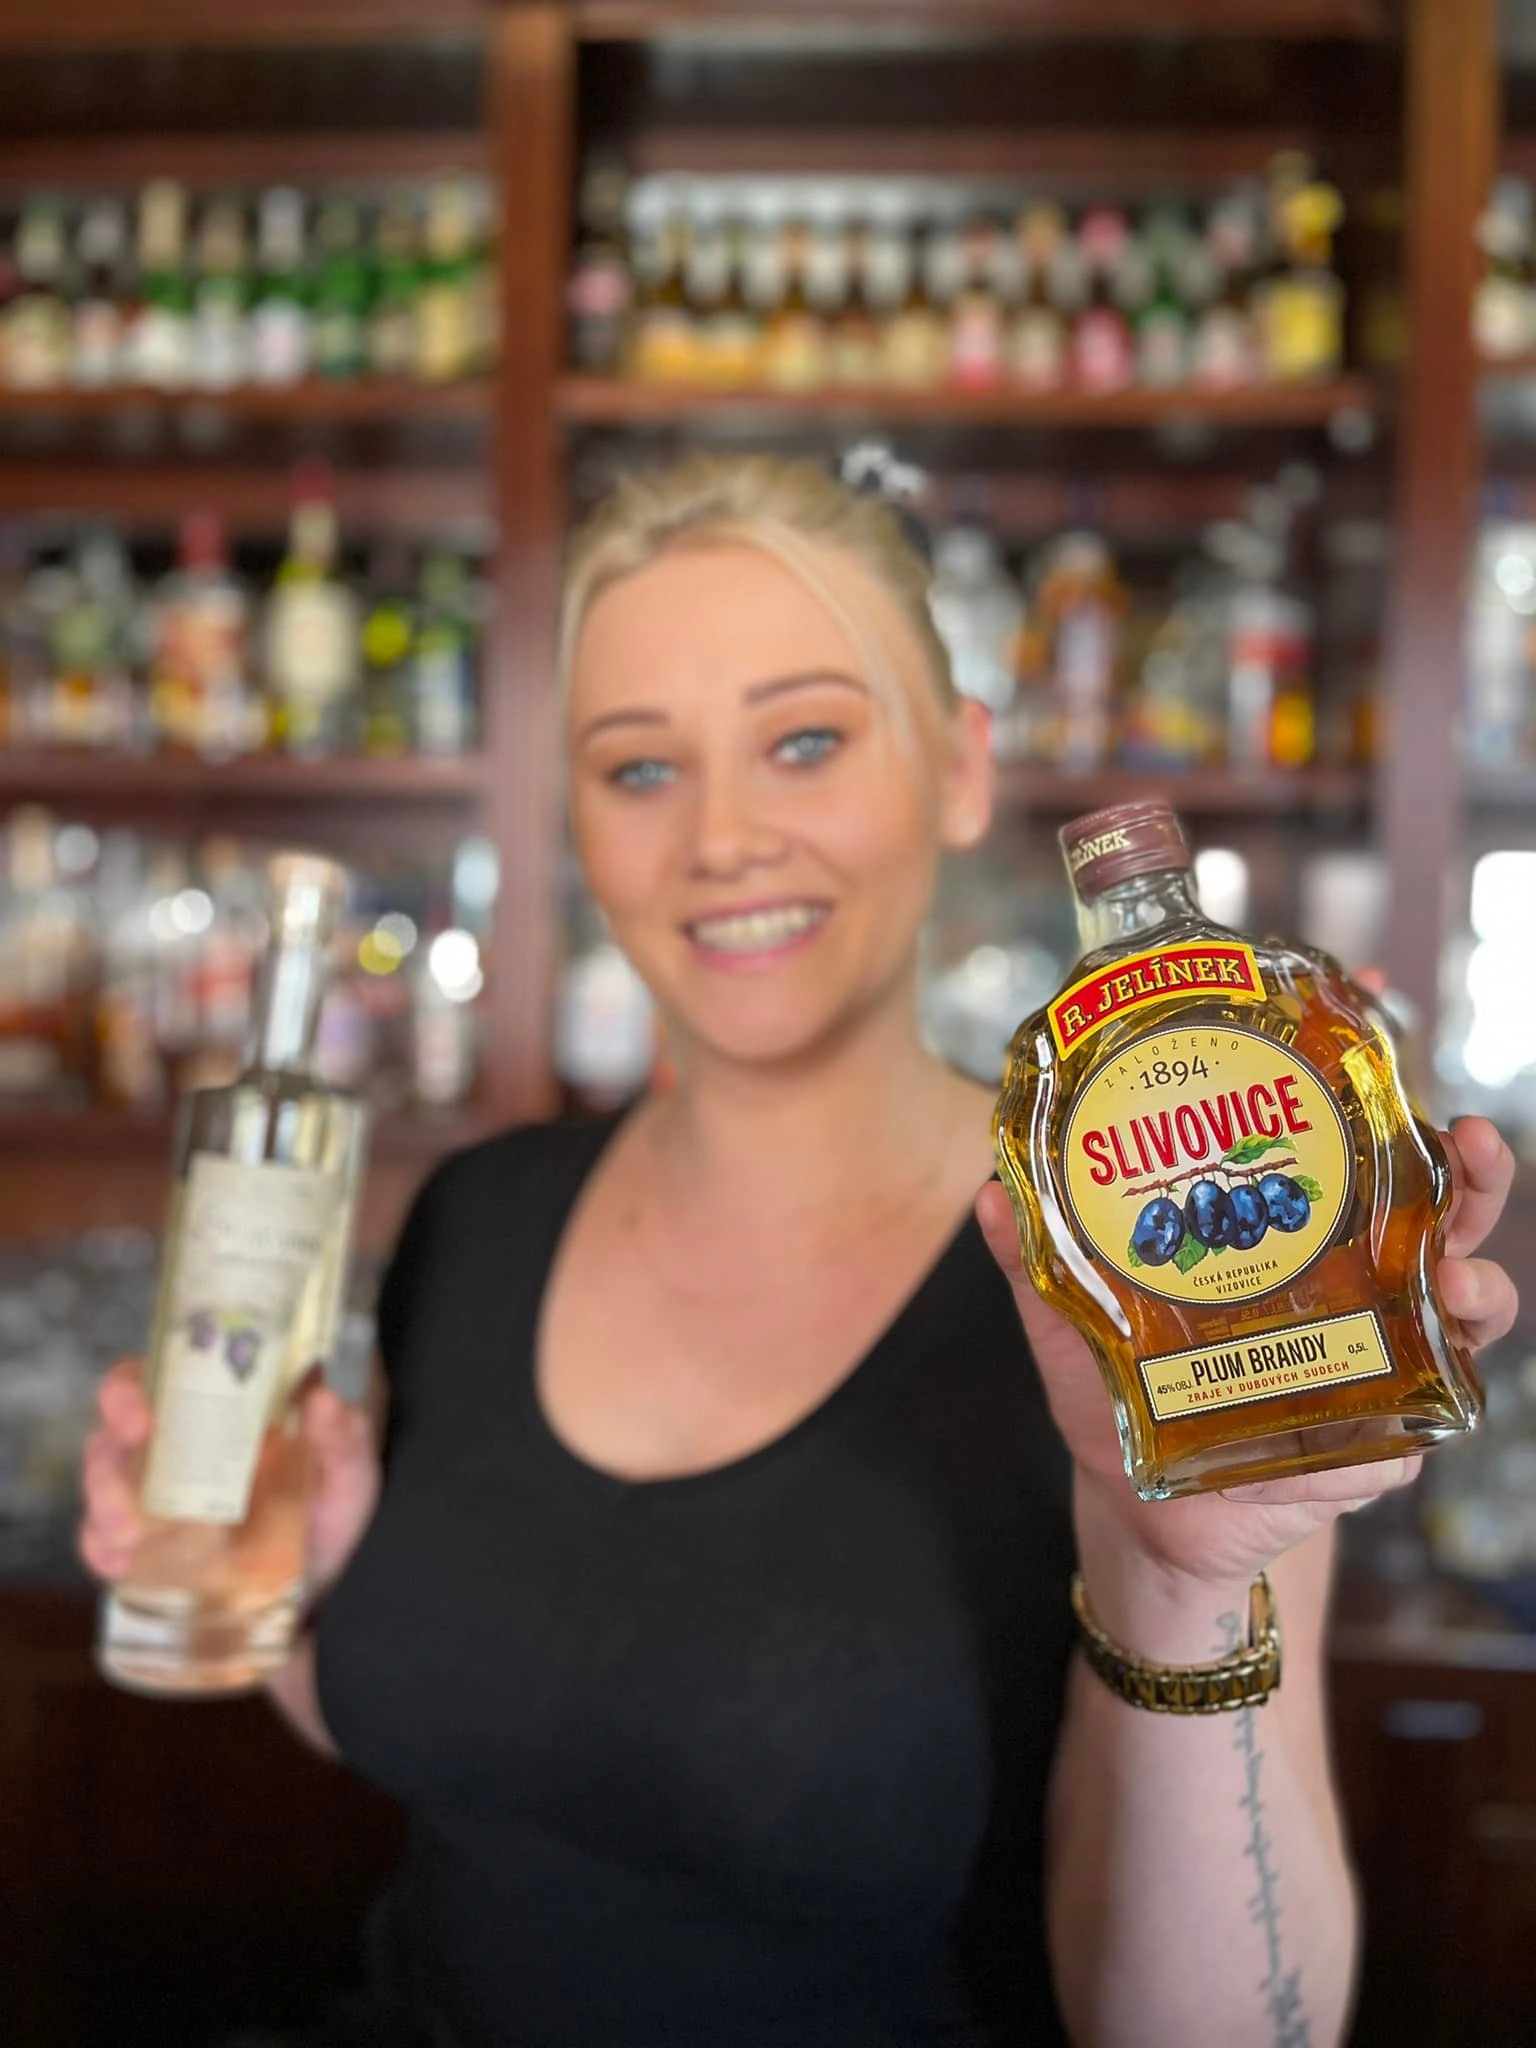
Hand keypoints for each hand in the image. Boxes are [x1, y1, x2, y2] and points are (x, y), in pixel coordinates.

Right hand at [79, 1357, 381, 1600]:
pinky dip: (100, 1550)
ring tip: (125, 1531)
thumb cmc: (331, 1513)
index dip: (131, 1390)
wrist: (325, 1590)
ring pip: (101, 1485)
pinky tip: (118, 1562)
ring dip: (101, 1504)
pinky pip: (103, 1544)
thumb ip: (344, 1439)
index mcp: (218, 1412)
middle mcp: (176, 1448)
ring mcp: (156, 1500)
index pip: (157, 1379)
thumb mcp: (350, 1475)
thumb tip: (324, 1400)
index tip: (140, 1417)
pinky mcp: (148, 1551)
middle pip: (113, 1433)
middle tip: (129, 1486)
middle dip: (107, 1457)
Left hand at [976, 1114, 1517, 1649]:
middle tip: (1467, 1145)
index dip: (1384, 1091)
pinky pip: (1405, 1445)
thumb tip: (989, 1191)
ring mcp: (1374, 1369)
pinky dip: (1394, 1443)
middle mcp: (1354, 1292)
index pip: (1356, 1153)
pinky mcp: (1373, 1455)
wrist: (1140, 1513)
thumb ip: (1037, 1263)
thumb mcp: (1074, 1324)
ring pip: (1462, 1320)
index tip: (1388, 1014)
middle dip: (1469, 1182)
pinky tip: (1373, 1446)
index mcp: (1294, 1241)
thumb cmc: (1118, 1399)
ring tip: (1460, 1283)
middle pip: (1441, 1220)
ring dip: (1477, 1295)